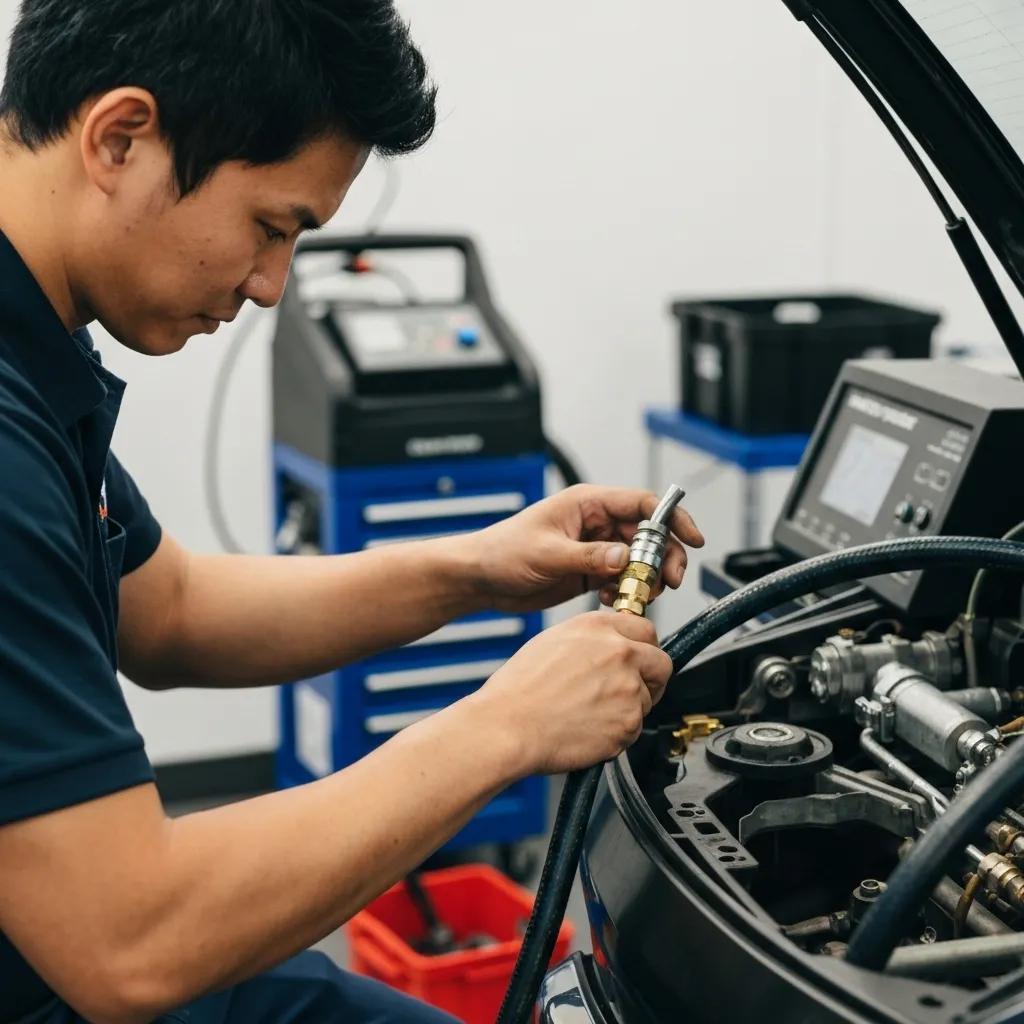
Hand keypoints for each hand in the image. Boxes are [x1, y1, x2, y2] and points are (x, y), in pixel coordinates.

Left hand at [466, 484, 703, 612]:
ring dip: (645, 579)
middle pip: (648, 535)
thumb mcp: (547, 552)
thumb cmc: (502, 552)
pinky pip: (621, 579)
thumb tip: (624, 558)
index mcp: (588, 504)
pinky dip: (626, 592)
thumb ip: (588, 557)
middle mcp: (595, 523)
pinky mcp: (589, 571)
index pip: (643, 504)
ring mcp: (594, 548)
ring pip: (638, 560)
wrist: (480, 578)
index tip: (691, 539)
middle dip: (663, 558)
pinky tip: (612, 602)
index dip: (672, 519)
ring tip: (638, 596)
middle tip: (668, 582)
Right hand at [469, 611, 672, 774]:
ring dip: (629, 708)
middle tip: (632, 689)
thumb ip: (592, 639)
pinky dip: (618, 733)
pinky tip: (590, 729)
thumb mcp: (554, 641)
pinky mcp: (628, 722)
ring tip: (592, 714)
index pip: (646, 630)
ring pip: (648, 699)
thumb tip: (610, 646)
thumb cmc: (519, 689)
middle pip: (661, 663)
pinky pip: (635, 728)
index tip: (638, 658)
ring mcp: (628, 687)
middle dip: (651, 678)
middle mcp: (619, 652)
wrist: (508, 725)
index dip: (643, 647)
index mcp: (598, 627)